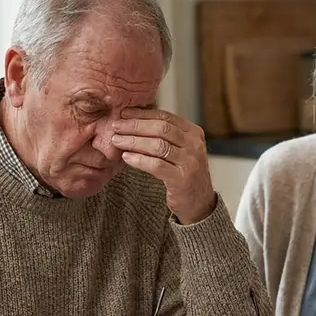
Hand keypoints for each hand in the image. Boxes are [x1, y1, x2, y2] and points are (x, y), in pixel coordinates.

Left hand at [112, 109, 216, 223]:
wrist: (199, 202)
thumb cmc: (184, 173)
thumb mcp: (180, 149)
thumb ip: (165, 136)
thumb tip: (134, 120)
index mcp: (193, 133)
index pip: (166, 117)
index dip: (143, 114)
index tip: (124, 113)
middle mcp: (194, 145)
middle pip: (161, 129)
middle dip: (135, 126)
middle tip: (116, 126)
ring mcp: (190, 162)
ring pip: (158, 146)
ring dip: (134, 142)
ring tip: (117, 141)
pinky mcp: (182, 179)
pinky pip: (156, 165)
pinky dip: (139, 160)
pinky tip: (126, 157)